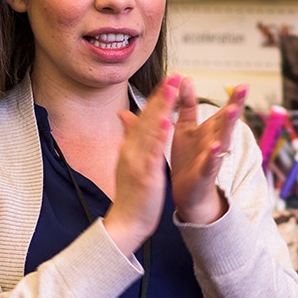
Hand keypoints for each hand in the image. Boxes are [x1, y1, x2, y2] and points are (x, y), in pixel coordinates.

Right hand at [103, 75, 178, 251]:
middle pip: (146, 118)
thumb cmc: (131, 196)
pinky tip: (167, 121)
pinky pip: (153, 152)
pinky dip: (159, 136)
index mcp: (130, 148)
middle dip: (160, 95)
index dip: (156, 98)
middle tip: (173, 75)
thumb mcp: (129, 163)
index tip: (168, 80)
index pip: (143, 117)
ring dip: (161, 107)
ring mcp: (137, 161)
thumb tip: (124, 118)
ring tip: (172, 88)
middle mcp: (131, 150)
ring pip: (149, 129)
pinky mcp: (145, 174)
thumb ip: (129, 139)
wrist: (125, 223)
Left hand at [170, 77, 245, 224]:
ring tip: (232, 111)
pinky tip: (216, 147)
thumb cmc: (188, 159)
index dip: (234, 98)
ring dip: (228, 127)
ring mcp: (211, 158)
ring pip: (223, 141)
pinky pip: (210, 164)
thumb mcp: (186, 128)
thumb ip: (187, 104)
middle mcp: (215, 142)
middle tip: (244, 89)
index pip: (225, 111)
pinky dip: (213, 156)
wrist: (187, 193)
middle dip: (236, 106)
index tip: (244, 84)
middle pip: (228, 122)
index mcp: (211, 130)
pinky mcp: (203, 174)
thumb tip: (185, 78)